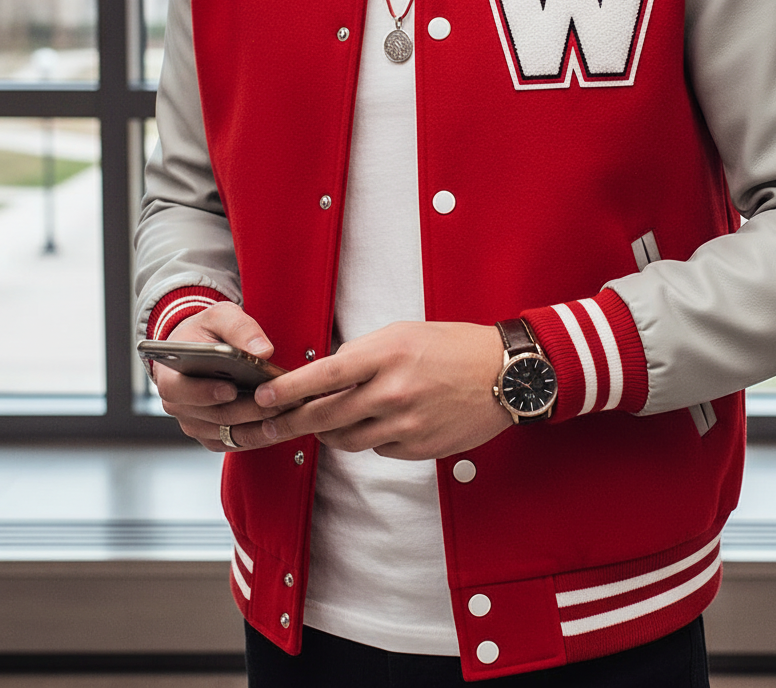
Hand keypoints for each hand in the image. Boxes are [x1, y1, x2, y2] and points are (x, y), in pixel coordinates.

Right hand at [153, 301, 285, 451]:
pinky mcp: (214, 436)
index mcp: (171, 378)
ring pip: (232, 433)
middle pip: (216, 416)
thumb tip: (262, 351)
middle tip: (281, 400)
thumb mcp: (220, 317)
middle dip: (251, 409)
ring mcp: (197, 425)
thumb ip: (240, 329)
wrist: (201, 348)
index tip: (232, 389)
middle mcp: (180, 407)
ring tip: (290, 410)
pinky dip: (262, 435)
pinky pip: (239, 442)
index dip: (206, 393)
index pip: (181, 392)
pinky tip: (285, 423)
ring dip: (262, 425)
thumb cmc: (207, 332)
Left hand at [252, 321, 512, 460]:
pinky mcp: (418, 449)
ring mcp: (405, 425)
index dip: (286, 389)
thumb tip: (328, 374)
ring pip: (345, 439)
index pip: (323, 375)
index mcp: (387, 355)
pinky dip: (370, 438)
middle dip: (290, 421)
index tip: (262, 396)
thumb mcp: (405, 333)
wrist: (506, 375)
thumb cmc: (456, 347)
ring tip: (328, 420)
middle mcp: (392, 392)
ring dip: (330, 431)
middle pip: (324, 415)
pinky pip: (377, 449)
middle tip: (269, 424)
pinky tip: (383, 422)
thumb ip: (364, 353)